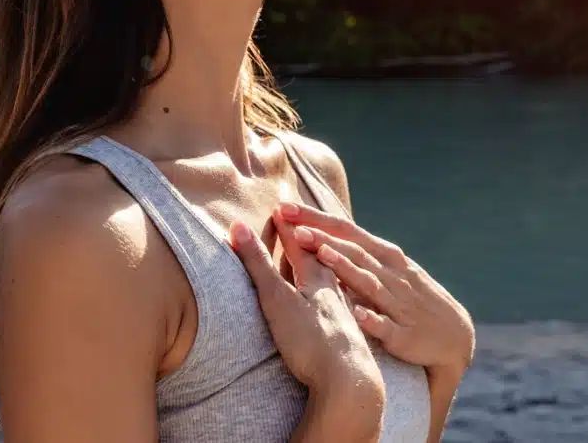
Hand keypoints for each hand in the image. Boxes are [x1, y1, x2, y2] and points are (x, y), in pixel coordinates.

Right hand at [230, 215, 383, 398]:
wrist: (349, 382)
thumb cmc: (311, 339)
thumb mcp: (277, 298)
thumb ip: (258, 264)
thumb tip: (238, 227)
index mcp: (317, 275)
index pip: (300, 241)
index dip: (288, 224)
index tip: (282, 206)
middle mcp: (334, 288)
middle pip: (320, 255)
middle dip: (309, 238)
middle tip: (302, 222)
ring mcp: (343, 311)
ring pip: (333, 279)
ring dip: (324, 263)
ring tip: (321, 254)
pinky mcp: (347, 334)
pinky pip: (339, 303)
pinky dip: (332, 292)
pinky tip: (336, 302)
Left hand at [278, 201, 475, 376]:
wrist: (455, 337)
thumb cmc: (413, 299)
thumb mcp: (389, 271)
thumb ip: (358, 256)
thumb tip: (320, 238)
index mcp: (385, 257)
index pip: (347, 231)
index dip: (316, 218)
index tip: (285, 207)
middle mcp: (392, 275)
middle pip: (354, 251)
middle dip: (323, 238)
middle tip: (292, 227)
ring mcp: (399, 304)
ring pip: (369, 283)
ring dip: (346, 269)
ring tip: (322, 255)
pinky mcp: (404, 334)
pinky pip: (386, 327)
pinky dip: (372, 319)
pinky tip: (357, 314)